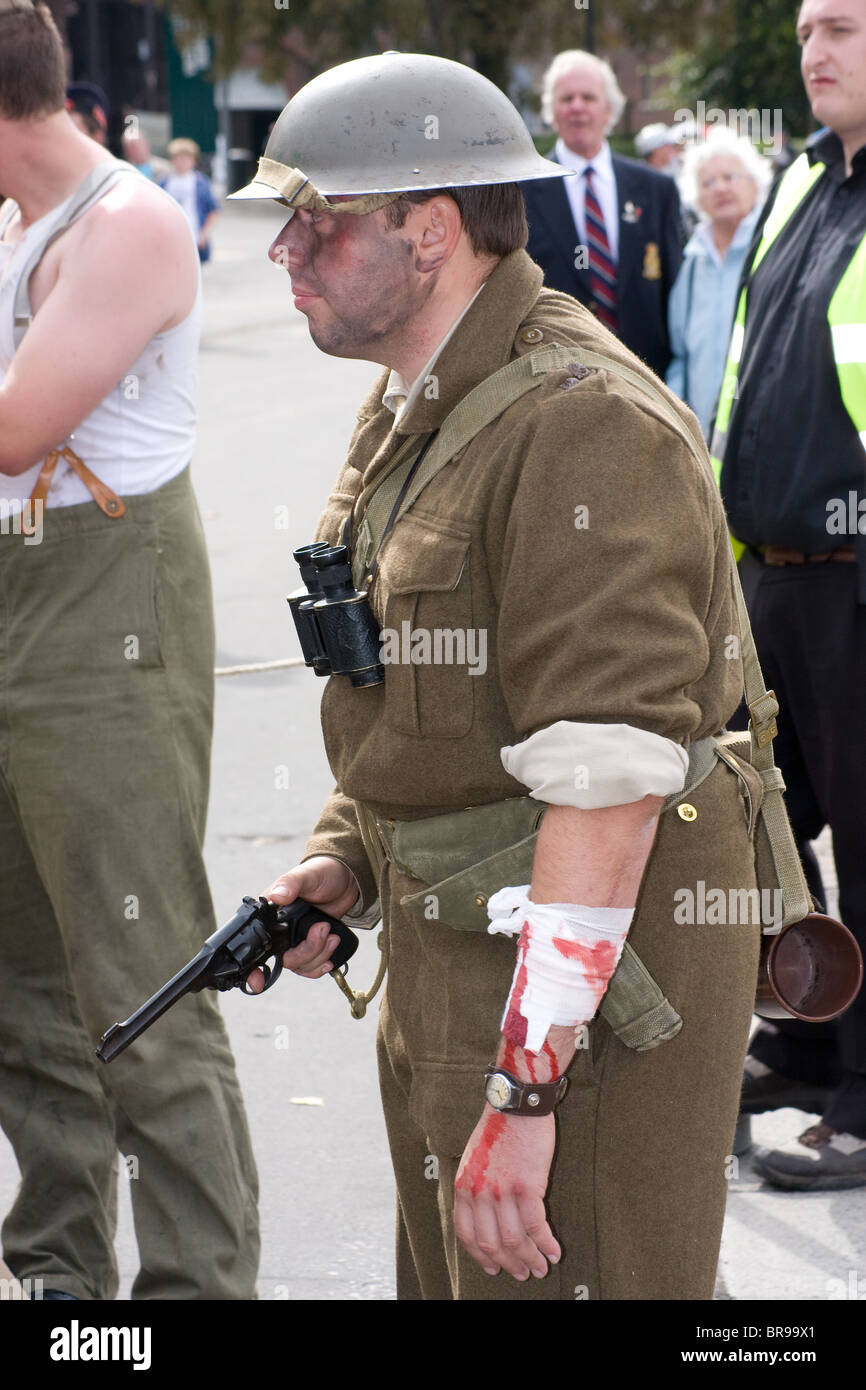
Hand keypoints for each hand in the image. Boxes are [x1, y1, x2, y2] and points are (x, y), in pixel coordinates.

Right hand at [245, 856, 358, 992]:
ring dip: (319, 955)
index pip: (256, 942)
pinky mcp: (311, 946)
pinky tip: (331, 954)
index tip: (256, 981)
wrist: (348, 878)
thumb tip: (277, 896)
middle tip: (323, 929)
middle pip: (284, 959)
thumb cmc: (323, 872)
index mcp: (270, 914)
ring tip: (332, 935)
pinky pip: (311, 967)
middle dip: (307, 951)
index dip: (253, 966)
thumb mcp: (307, 874)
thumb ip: (291, 884)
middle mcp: (279, 931)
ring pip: (300, 966)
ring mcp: (295, 941)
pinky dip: (322, 965)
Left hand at [454, 1105, 559, 1280]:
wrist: (516, 1102)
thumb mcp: (474, 1158)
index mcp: (463, 1186)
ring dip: (530, 1260)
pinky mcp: (527, 1187)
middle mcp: (478, 1193)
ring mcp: (502, 1191)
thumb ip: (475, 1186)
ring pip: (514, 1241)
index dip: (481, 1257)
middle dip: (509, 1264)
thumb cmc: (499, 1127)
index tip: (494, 1268)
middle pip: (491, 1244)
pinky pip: (536, 1227)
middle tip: (523, 1274)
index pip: (467, 1235)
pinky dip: (546, 1244)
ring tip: (541, 1268)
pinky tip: (554, 1251)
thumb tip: (485, 1215)